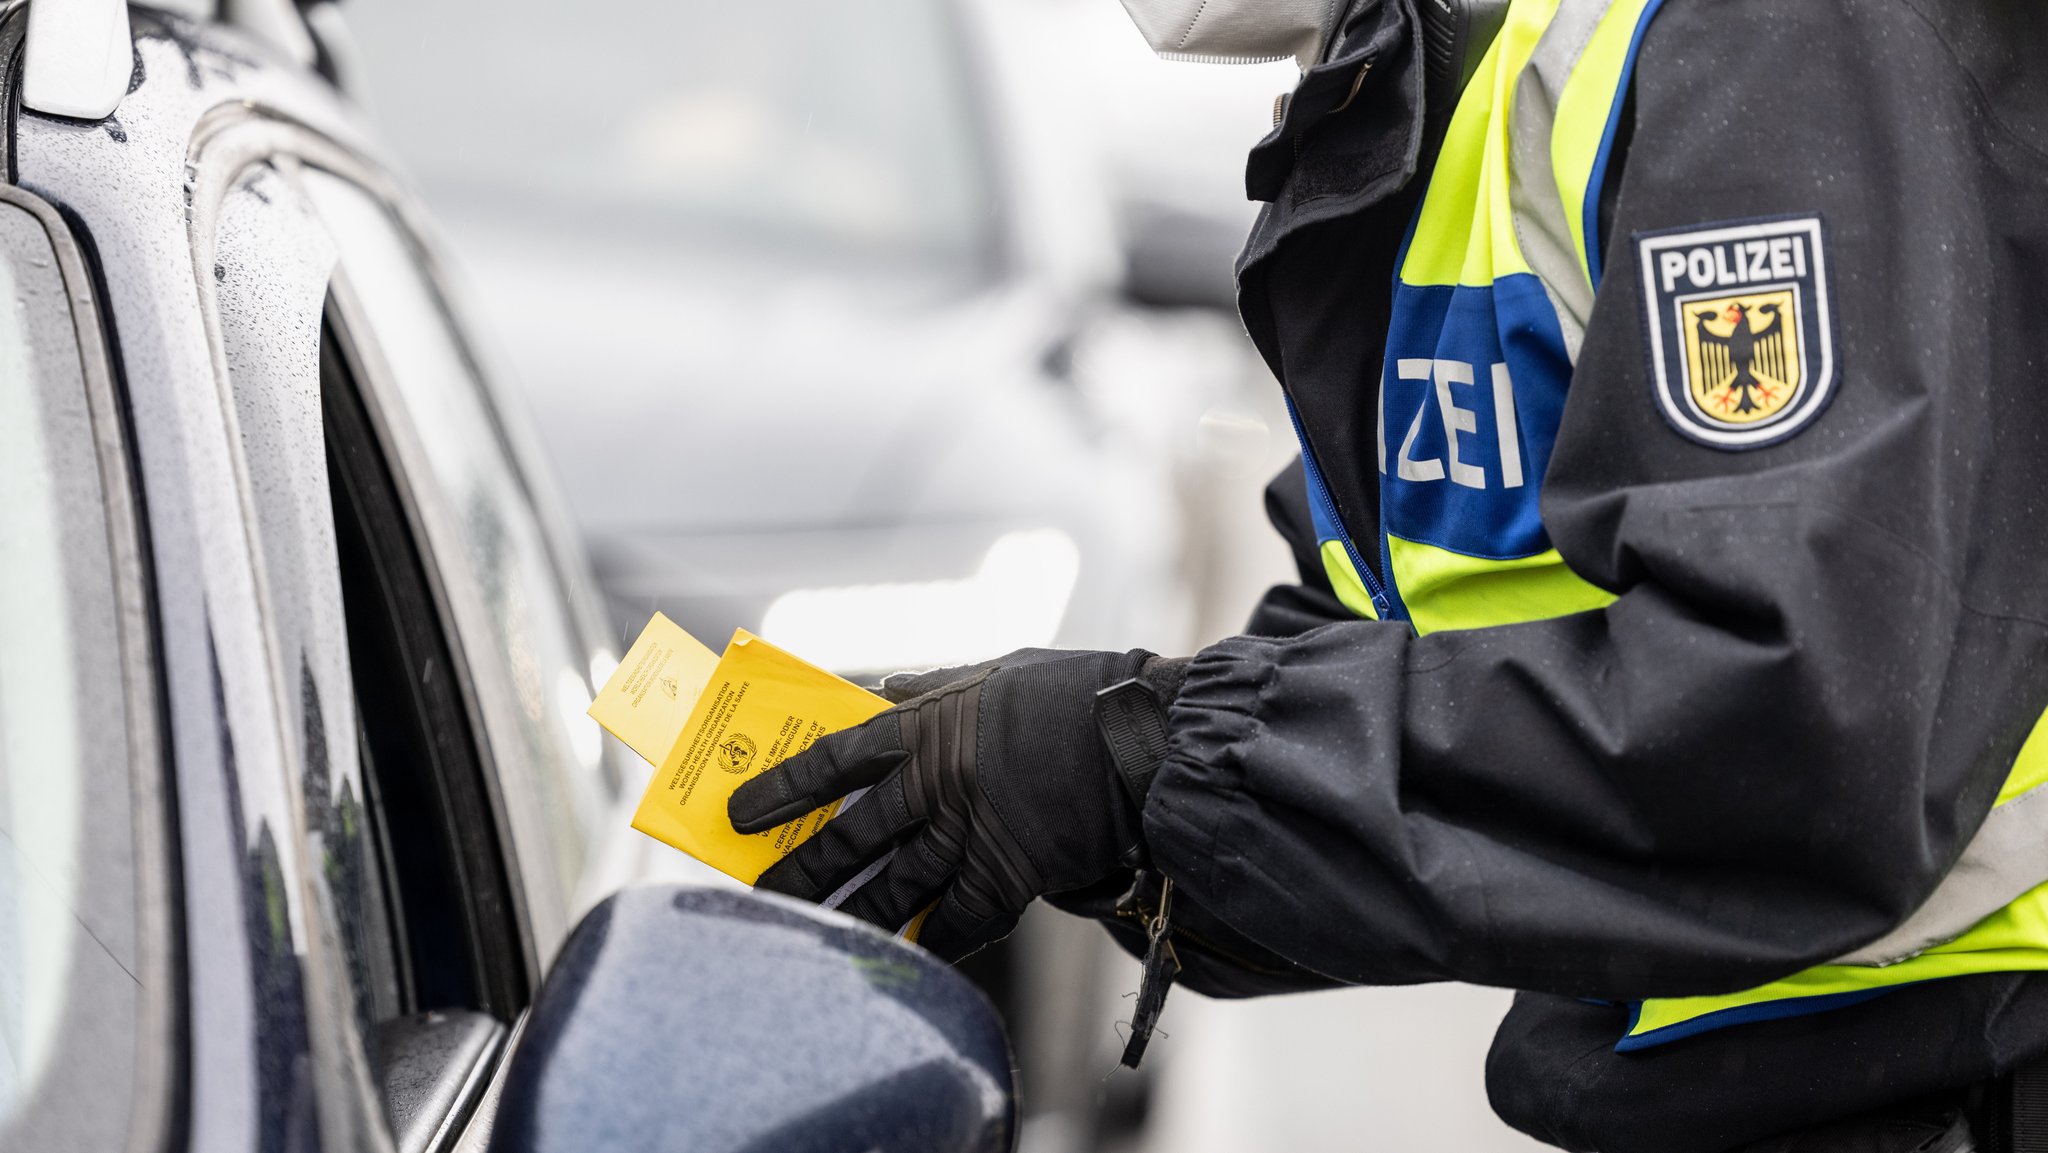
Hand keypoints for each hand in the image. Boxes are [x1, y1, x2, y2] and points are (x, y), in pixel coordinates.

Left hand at [728, 648, 1181, 960]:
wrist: (1149, 739)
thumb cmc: (1078, 693)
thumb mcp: (999, 670)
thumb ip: (937, 687)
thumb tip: (885, 690)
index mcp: (930, 727)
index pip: (834, 761)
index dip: (781, 789)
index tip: (737, 813)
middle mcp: (940, 787)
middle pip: (852, 838)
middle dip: (802, 872)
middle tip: (761, 897)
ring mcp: (974, 836)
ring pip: (895, 890)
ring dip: (850, 918)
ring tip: (812, 940)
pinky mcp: (1014, 876)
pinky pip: (960, 923)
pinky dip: (932, 944)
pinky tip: (905, 959)